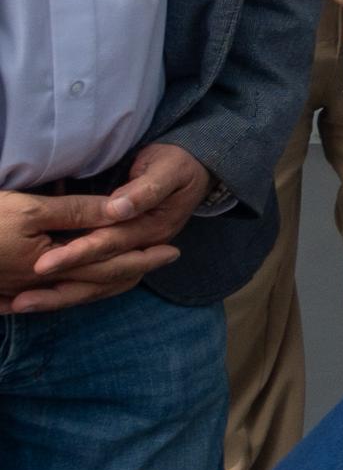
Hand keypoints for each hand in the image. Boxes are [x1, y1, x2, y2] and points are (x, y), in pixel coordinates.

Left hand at [7, 144, 215, 312]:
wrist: (194, 170)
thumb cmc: (176, 165)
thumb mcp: (167, 170)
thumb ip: (144, 190)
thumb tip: (119, 209)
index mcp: (153, 229)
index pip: (109, 245)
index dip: (76, 255)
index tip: (41, 265)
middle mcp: (143, 247)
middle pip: (99, 273)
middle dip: (59, 286)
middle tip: (21, 298)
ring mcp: (134, 254)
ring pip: (97, 285)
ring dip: (60, 297)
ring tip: (23, 305)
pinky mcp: (122, 254)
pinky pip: (96, 281)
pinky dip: (69, 290)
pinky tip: (42, 297)